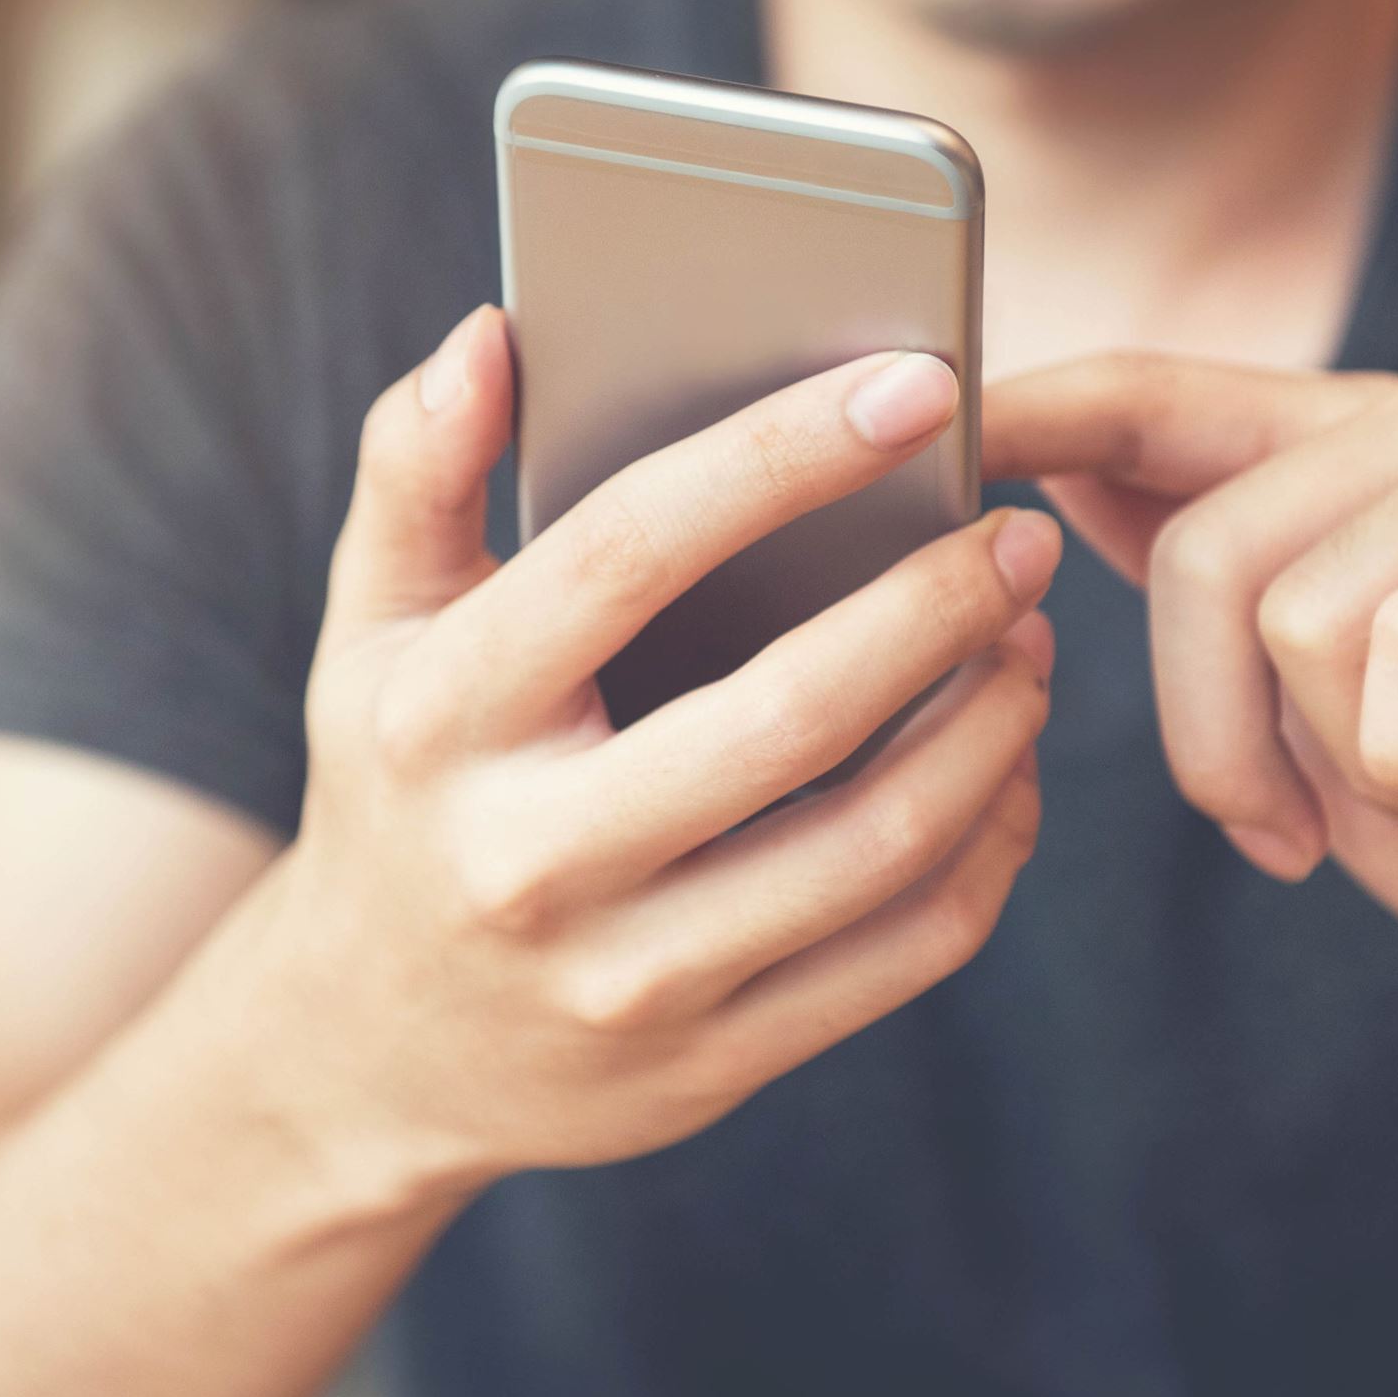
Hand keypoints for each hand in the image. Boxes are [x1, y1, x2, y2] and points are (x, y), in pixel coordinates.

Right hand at [236, 308, 1059, 1198]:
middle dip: (935, 605)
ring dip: (987, 728)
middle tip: (1017, 536)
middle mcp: (529, 858)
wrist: (371, 1051)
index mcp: (442, 719)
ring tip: (1026, 640)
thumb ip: (418, 470)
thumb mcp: (373, 630)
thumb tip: (491, 333)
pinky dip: (986, 848)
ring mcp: (627, 978)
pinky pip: (900, 953)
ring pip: (872, 846)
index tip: (916, 385)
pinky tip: (1004, 769)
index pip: (626, 555)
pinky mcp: (711, 1064)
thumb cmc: (401, 787)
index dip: (779, 456)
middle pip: (787, 715)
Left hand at [984, 342, 1397, 1020]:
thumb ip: (1204, 597)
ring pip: (1294, 606)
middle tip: (1299, 830)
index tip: (927, 420)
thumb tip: (1047, 485)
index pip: (1153, 395)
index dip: (1032, 409)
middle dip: (1218, 737)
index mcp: (1349, 444)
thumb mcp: (1302, 719)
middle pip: (1202, 547)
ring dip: (1343, 765)